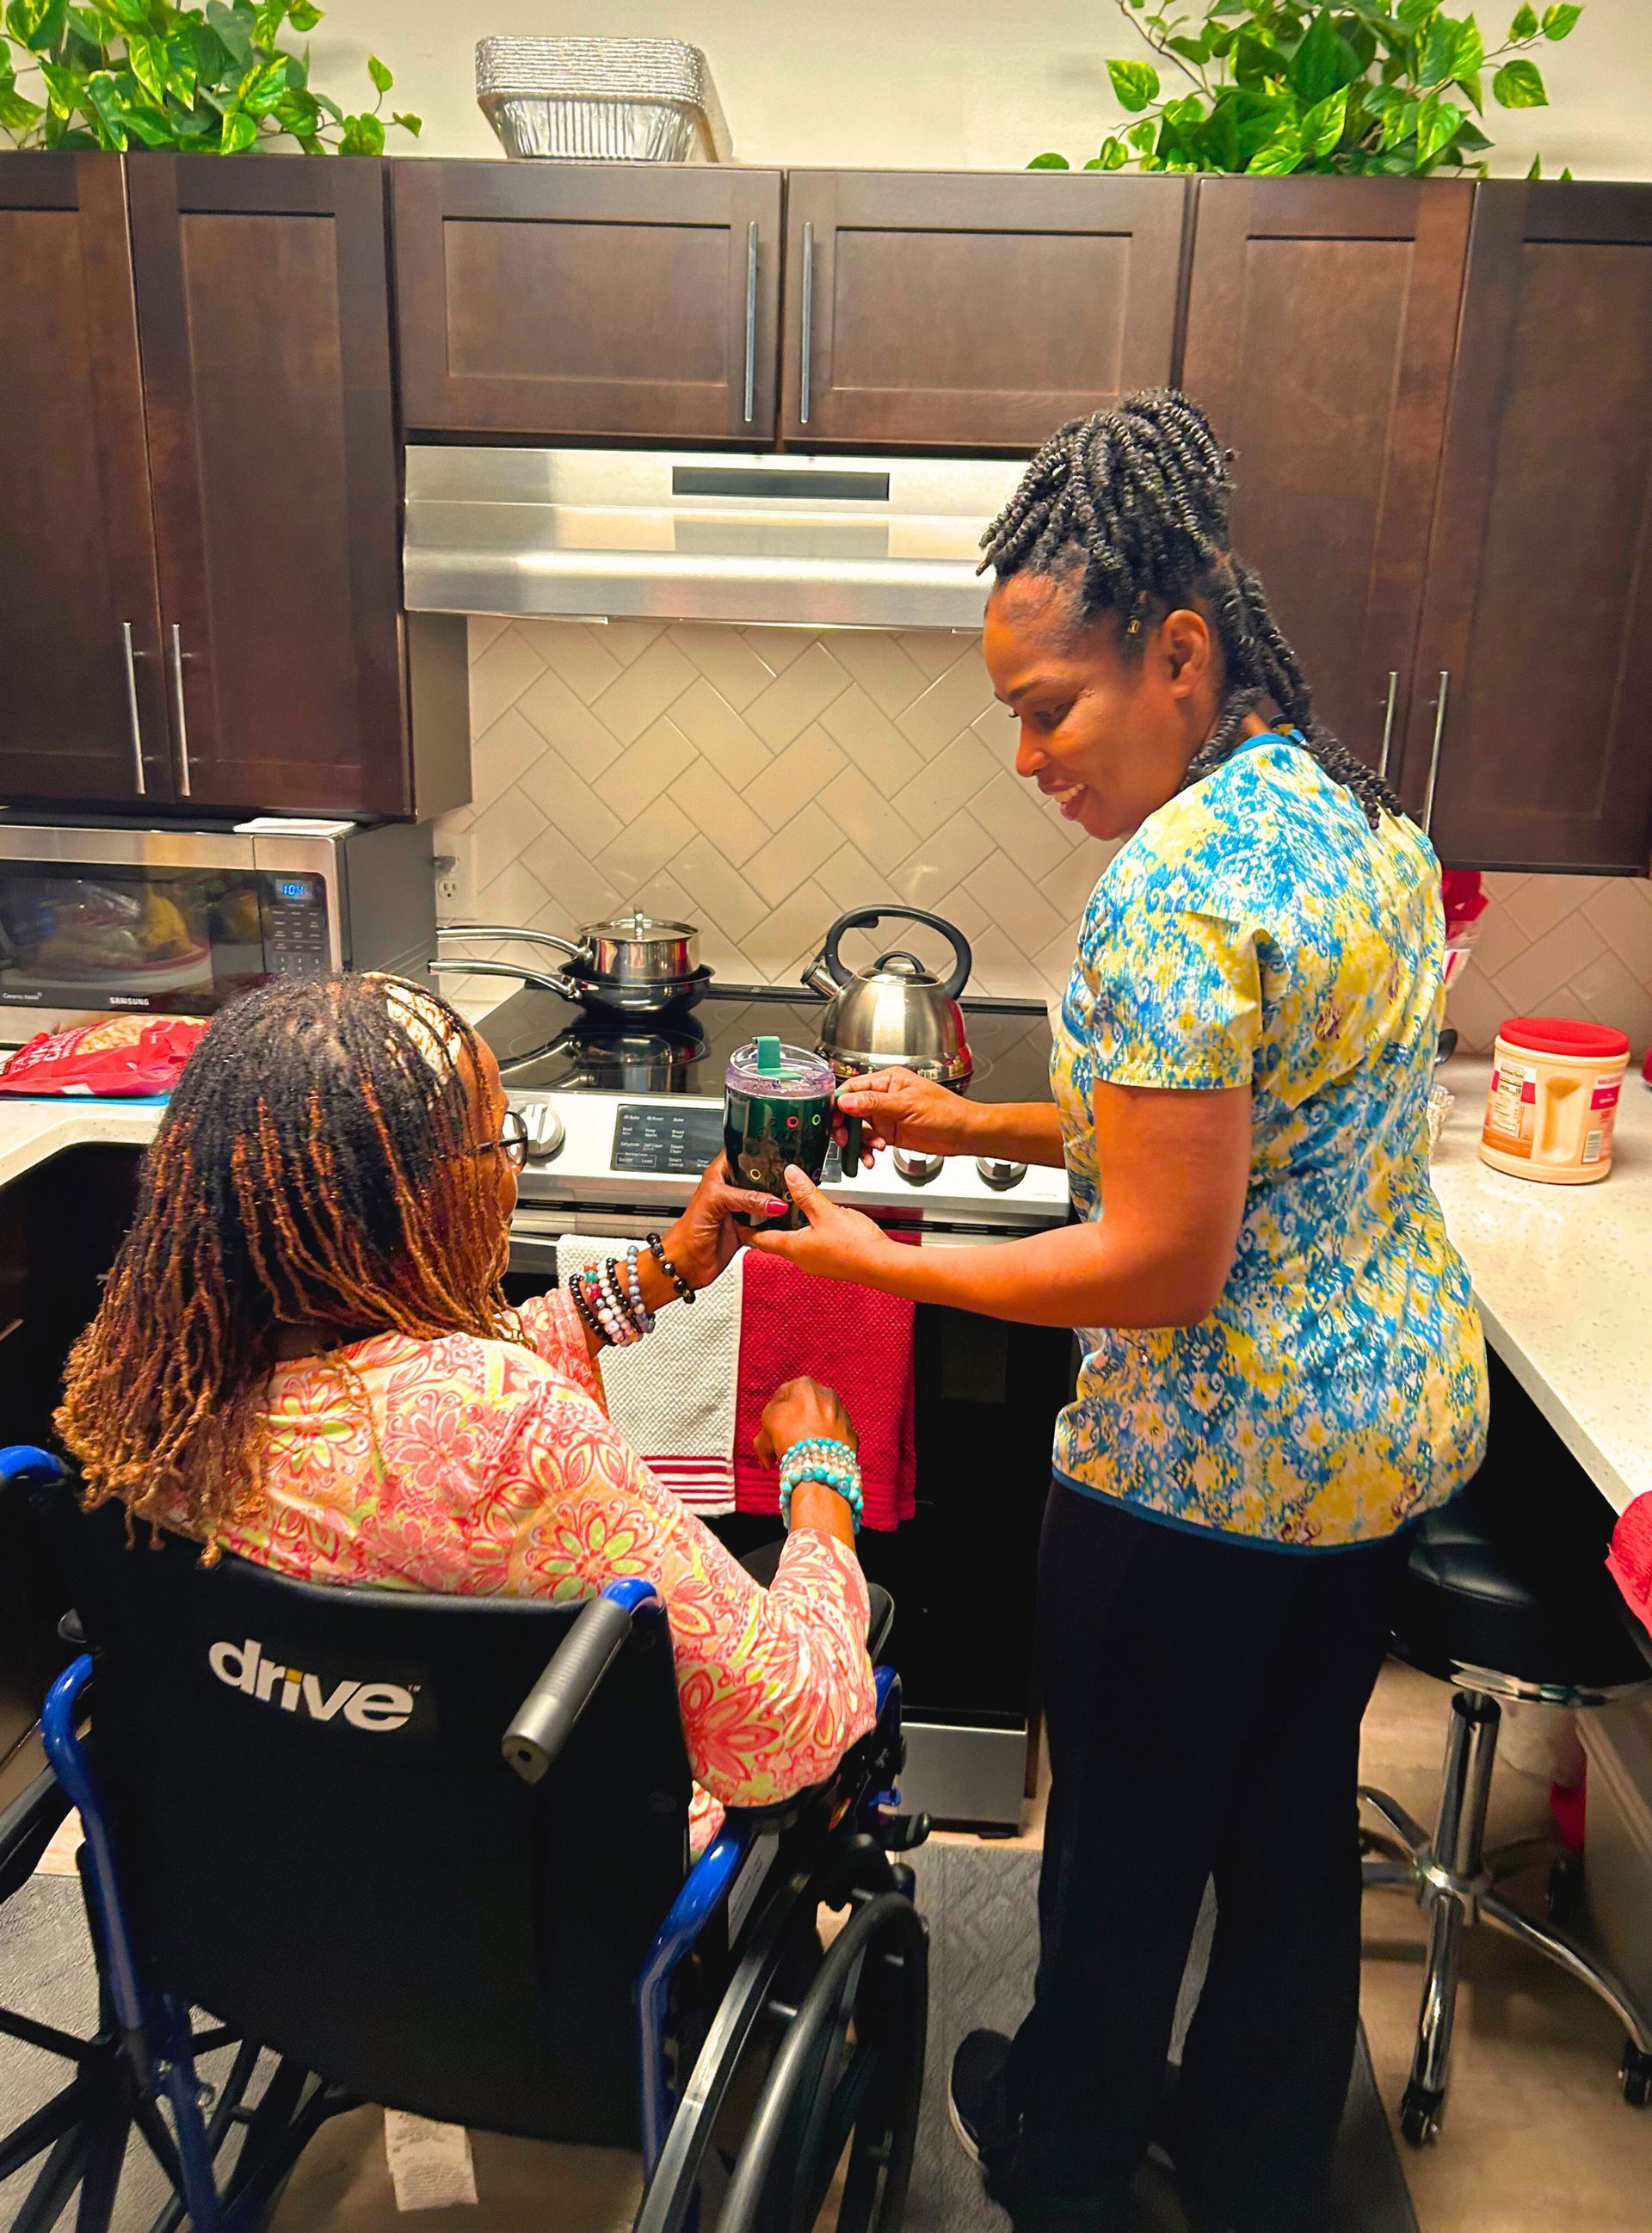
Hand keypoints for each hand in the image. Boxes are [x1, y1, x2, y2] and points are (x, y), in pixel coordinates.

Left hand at [663, 1155, 789, 1292]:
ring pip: (765, 1202)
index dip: (759, 1155)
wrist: (686, 1265)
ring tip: (788, 1202)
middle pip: (759, 1180)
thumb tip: (773, 1202)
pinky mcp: (747, 1229)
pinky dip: (774, 1225)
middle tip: (787, 1184)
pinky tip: (781, 1222)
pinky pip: (767, 1224)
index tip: (779, 1159)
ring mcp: (740, 1210)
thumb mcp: (715, 1202)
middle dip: (773, 1182)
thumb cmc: (687, 1231)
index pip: (743, 1156)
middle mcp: (731, 1190)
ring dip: (775, 1204)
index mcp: (720, 1175)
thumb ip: (745, 1198)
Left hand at [740, 1165, 898, 1284]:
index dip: (745, 1227)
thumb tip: (790, 1175)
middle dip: (766, 1223)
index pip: (758, 1239)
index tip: (736, 1216)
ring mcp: (816, 1261)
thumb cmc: (856, 1247)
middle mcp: (801, 1259)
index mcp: (793, 1248)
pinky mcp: (830, 1260)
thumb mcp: (826, 1212)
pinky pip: (811, 1244)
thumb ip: (806, 1192)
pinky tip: (815, 1219)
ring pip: (794, 1241)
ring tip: (785, 1207)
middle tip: (759, 1206)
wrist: (883, 1265)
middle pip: (774, 1240)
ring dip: (788, 1226)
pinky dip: (806, 1231)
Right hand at [755, 1376, 857, 1467]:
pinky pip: (833, 1439)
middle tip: (782, 1444)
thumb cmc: (790, 1436)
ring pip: (820, 1423)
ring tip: (799, 1455)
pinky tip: (816, 1458)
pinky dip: (825, 1447)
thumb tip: (767, 1449)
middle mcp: (827, 1394)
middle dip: (793, 1425)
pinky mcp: (852, 1435)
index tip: (770, 1430)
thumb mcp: (766, 1426)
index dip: (773, 1415)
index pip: (782, 1396)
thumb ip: (764, 1429)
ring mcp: (842, 1414)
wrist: (820, 1462)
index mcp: (804, 1385)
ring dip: (810, 1435)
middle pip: (804, 1409)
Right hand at [834, 1068, 975, 1164]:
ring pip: (858, 1128)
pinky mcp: (889, 1133)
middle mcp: (883, 1097)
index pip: (852, 1087)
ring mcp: (885, 1116)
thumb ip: (874, 1103)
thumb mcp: (906, 1105)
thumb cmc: (946, 1112)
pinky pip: (869, 1142)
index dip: (838, 1104)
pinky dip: (866, 1151)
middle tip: (846, 1139)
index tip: (833, 1119)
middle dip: (845, 1126)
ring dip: (858, 1142)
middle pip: (850, 1109)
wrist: (964, 1133)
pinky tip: (873, 1157)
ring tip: (870, 1151)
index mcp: (887, 1081)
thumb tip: (846, 1101)